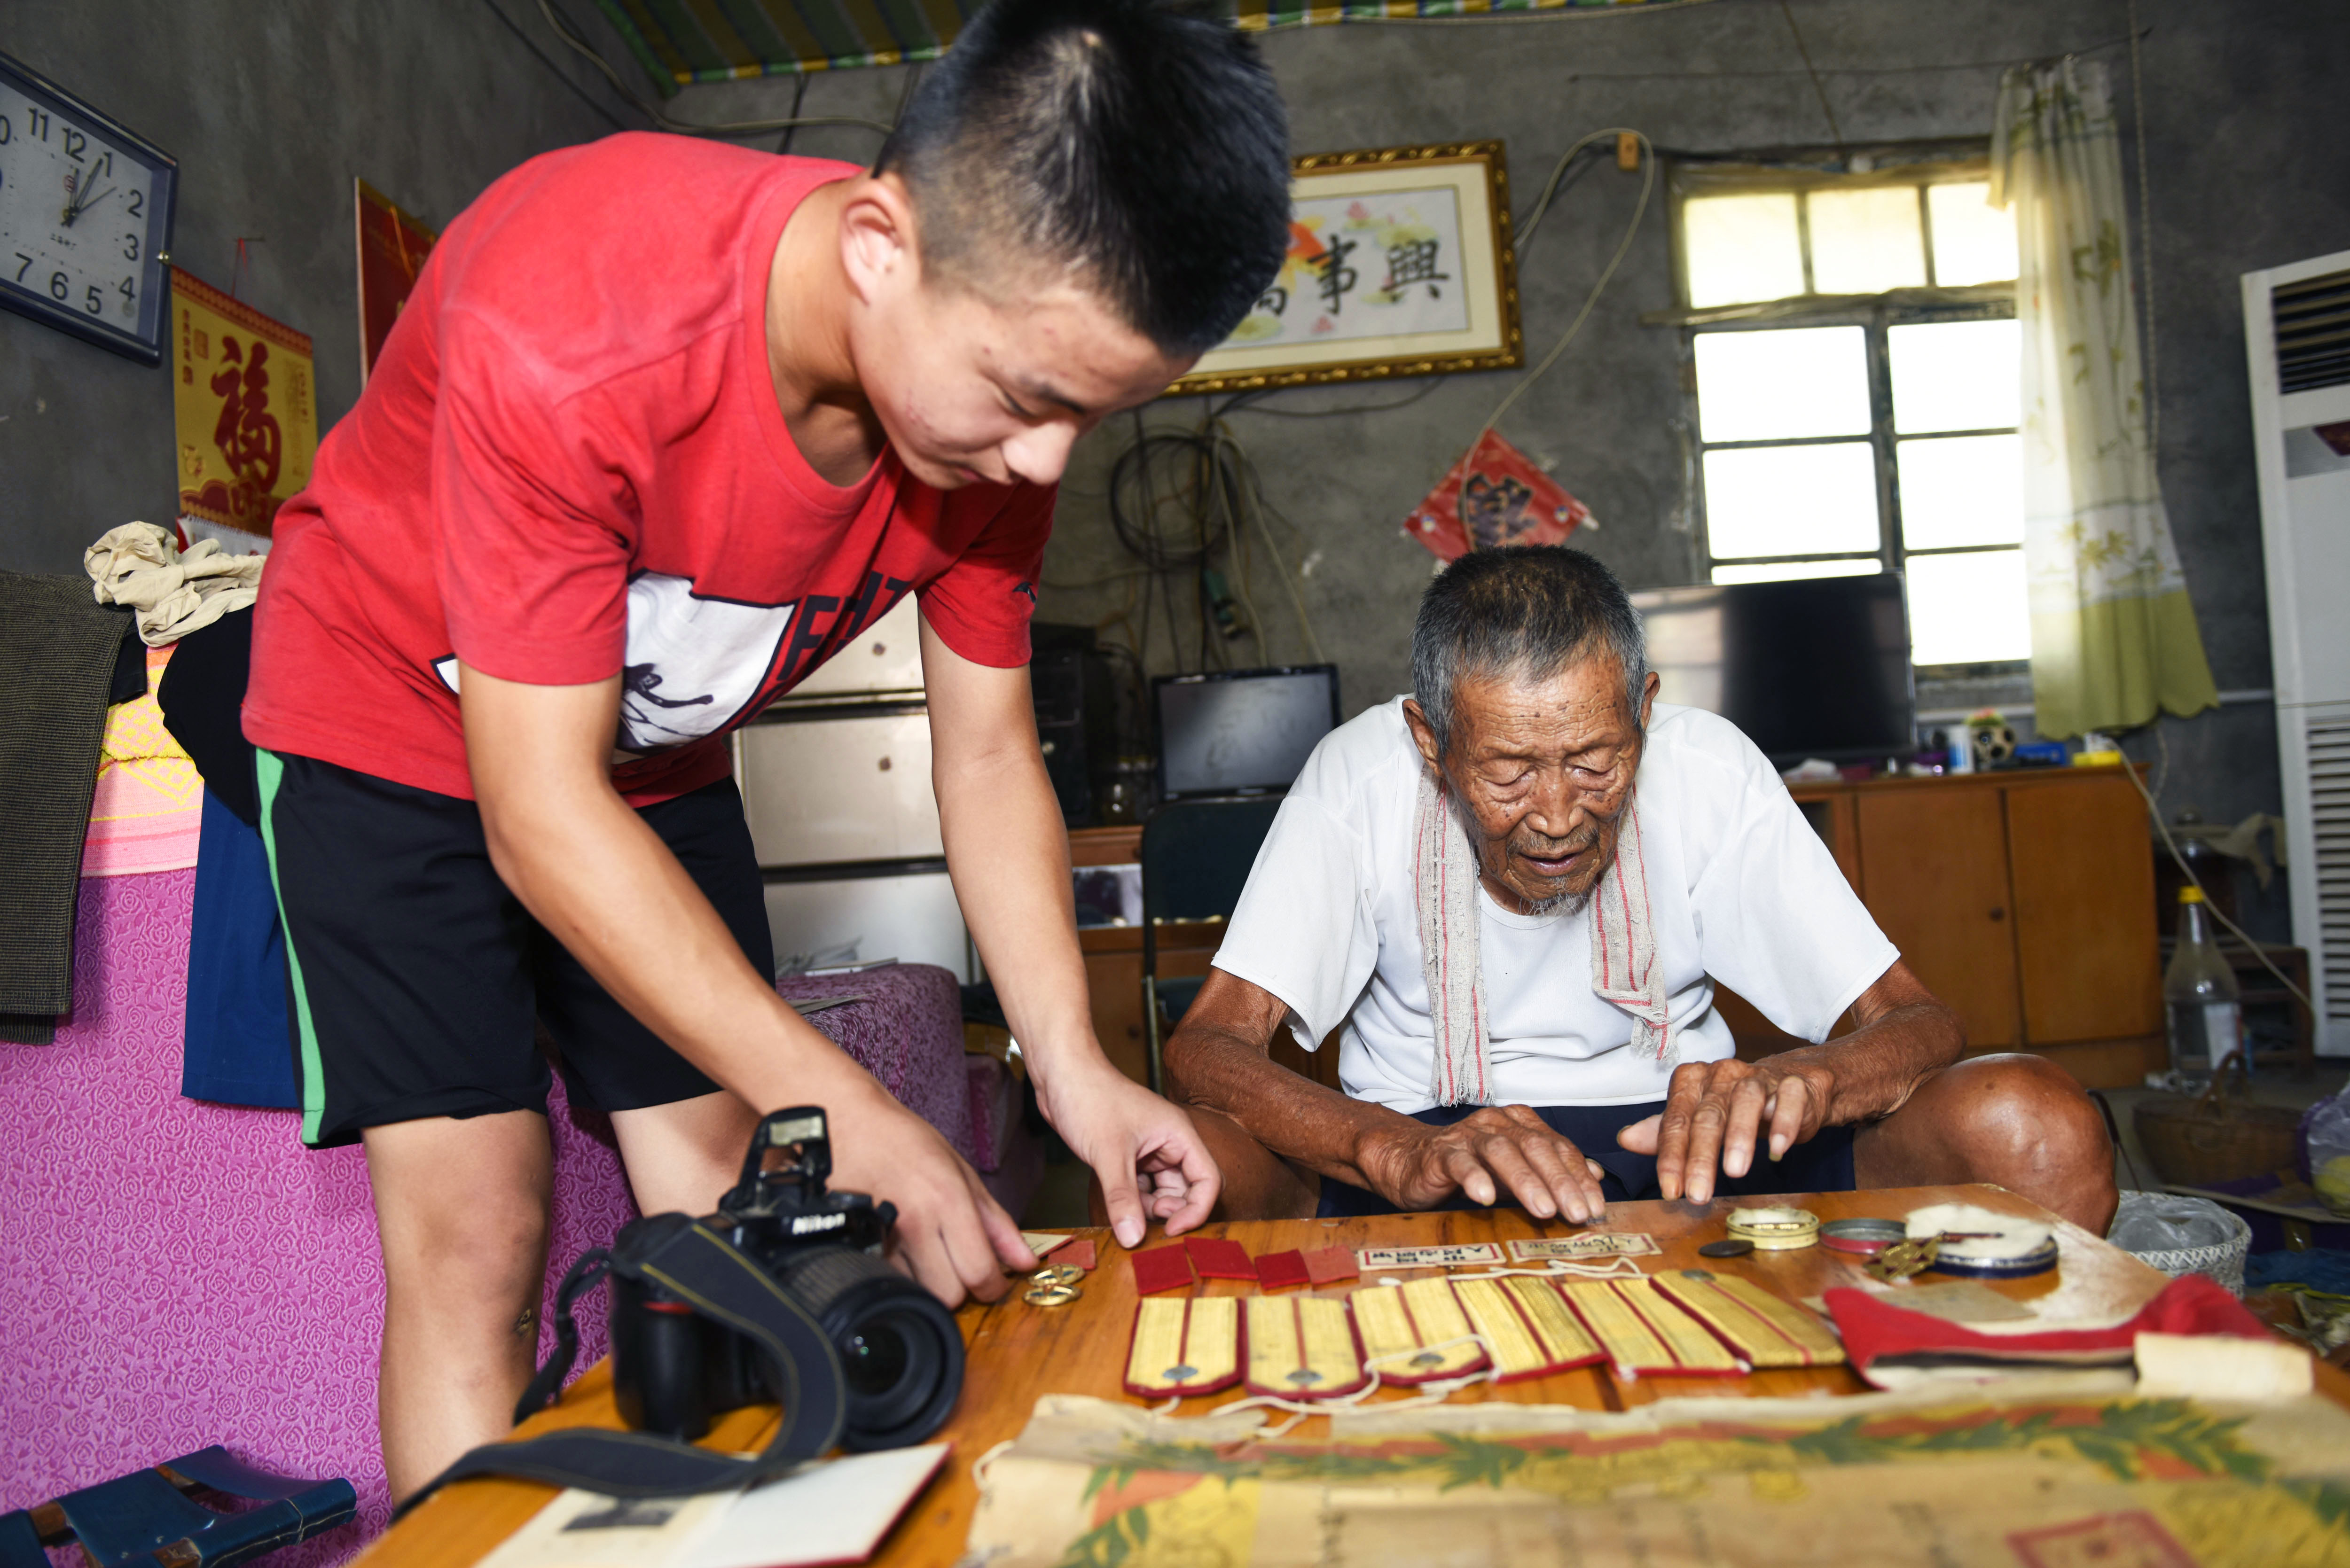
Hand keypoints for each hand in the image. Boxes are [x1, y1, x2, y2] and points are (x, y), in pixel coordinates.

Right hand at [823, 1082, 1035, 1306]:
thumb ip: (997, 1222)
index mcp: (947, 1200)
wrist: (847, 1125)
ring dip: (930, 1285)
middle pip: (949, 1295)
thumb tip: (1026, 1262)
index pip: (979, 1272)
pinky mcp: (854, 1248)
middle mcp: (915, 1223)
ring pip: (918, 1294)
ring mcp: (881, 1238)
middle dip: (961, 1289)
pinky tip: (902, 1252)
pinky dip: (901, 1277)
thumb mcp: (961, 1173)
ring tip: (929, 1255)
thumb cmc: (904, 1142)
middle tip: (960, 1269)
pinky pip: (889, 1281)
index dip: (993, 1287)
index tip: (994, 1283)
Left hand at [1040, 1062, 1221, 1246]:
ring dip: (1147, 1208)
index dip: (1196, 1210)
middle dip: (1168, 1211)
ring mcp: (1148, 1150)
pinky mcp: (1128, 1156)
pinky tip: (1114, 1204)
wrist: (1060, 1074)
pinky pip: (1140, 1188)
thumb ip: (1122, 1197)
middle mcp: (1169, 1143)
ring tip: (1123, 1209)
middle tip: (1140, 1221)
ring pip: (1161, 1192)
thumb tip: (1133, 1238)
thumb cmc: (1089, 1098)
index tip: (1172, 1230)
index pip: (1208, 1180)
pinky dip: (1131, 1200)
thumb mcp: (1107, 1153)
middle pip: (1186, 1190)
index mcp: (1178, 1134)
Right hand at [1356, 1104, 1608, 1220]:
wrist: (1410, 1162)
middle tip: (1579, 1213)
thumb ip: (1553, 1171)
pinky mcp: (1440, 1154)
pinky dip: (1474, 1178)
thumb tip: (1596, 1175)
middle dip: (1560, 1181)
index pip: (1558, 1147)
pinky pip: (1459, 1162)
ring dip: (1525, 1181)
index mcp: (1519, 1124)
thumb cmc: (1470, 1170)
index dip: (1579, 1177)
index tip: (1597, 1208)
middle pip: (1535, 1146)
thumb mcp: (1517, 1173)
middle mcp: (1496, 1124)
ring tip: (1544, 1210)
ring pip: (1500, 1151)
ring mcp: (1467, 1136)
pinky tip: (1486, 1198)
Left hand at [1616, 1056, 1835, 1203]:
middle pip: (1707, 1116)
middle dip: (1701, 1158)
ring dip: (1739, 1137)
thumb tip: (1625, 1139)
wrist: (1790, 1088)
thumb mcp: (1697, 1119)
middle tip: (1698, 1194)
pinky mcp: (1792, 1086)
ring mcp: (1758, 1077)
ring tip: (1734, 1172)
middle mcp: (1721, 1074)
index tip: (1670, 1190)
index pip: (1676, 1120)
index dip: (1671, 1156)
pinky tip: (1779, 1149)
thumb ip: (1664, 1131)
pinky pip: (1788, 1100)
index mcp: (1692, 1081)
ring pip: (1745, 1102)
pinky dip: (1783, 1123)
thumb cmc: (1734, 1107)